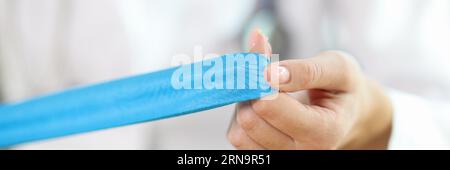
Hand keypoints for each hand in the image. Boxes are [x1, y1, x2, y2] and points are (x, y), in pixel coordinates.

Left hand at [227, 29, 392, 148]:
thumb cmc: (342, 89)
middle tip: (266, 76)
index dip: (262, 82)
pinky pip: (238, 137)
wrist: (346, 114)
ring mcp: (282, 157)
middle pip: (250, 120)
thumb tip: (268, 74)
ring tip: (266, 92)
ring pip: (239, 132)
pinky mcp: (266, 156)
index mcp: (323, 131)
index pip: (271, 108)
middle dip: (252, 91)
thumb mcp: (338, 69)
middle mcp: (301, 152)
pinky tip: (261, 105)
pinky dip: (242, 116)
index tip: (266, 66)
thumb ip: (306, 70)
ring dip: (244, 104)